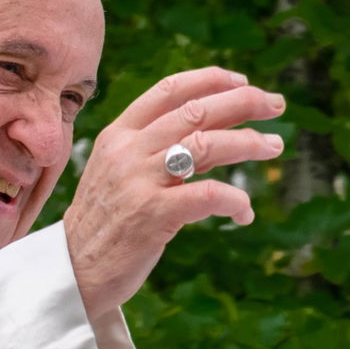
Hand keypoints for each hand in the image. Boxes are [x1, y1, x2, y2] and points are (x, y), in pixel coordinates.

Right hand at [64, 67, 285, 320]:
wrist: (74, 268)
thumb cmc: (105, 222)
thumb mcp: (122, 174)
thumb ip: (163, 151)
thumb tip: (221, 134)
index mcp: (118, 135)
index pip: (169, 91)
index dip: (211, 80)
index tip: (242, 82)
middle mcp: (128, 151)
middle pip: (196, 110)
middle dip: (244, 102)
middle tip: (276, 105)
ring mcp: (139, 181)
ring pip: (207, 144)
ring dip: (249, 143)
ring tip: (273, 147)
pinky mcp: (153, 214)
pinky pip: (210, 194)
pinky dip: (236, 200)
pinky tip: (244, 212)